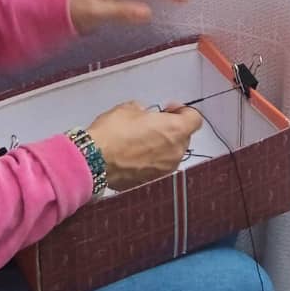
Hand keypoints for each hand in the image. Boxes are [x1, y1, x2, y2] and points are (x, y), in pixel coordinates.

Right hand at [87, 101, 203, 190]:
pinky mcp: (151, 182)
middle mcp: (175, 153)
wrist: (94, 161)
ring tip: (141, 140)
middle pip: (184, 137)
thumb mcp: (130, 108)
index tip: (168, 109)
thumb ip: (145, 111)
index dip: (183, 111)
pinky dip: (151, 160)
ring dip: (162, 146)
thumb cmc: (114, 131)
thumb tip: (146, 116)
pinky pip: (158, 167)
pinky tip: (134, 156)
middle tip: (153, 124)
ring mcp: (164, 170)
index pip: (195, 119)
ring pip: (171, 154)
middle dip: (172, 129)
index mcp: (175, 130)